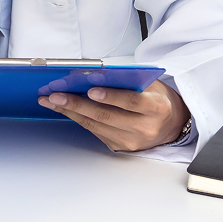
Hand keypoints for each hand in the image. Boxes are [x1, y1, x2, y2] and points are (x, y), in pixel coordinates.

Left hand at [38, 80, 189, 150]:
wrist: (170, 123)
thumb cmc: (156, 98)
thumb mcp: (149, 83)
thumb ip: (126, 79)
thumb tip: (93, 74)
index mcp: (156, 108)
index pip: (133, 102)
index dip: (111, 96)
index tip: (91, 89)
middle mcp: (145, 127)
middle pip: (107, 116)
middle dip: (77, 104)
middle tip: (56, 95)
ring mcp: (132, 140)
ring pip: (96, 126)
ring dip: (70, 112)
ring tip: (51, 101)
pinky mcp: (120, 147)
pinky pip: (95, 131)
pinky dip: (77, 119)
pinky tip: (64, 109)